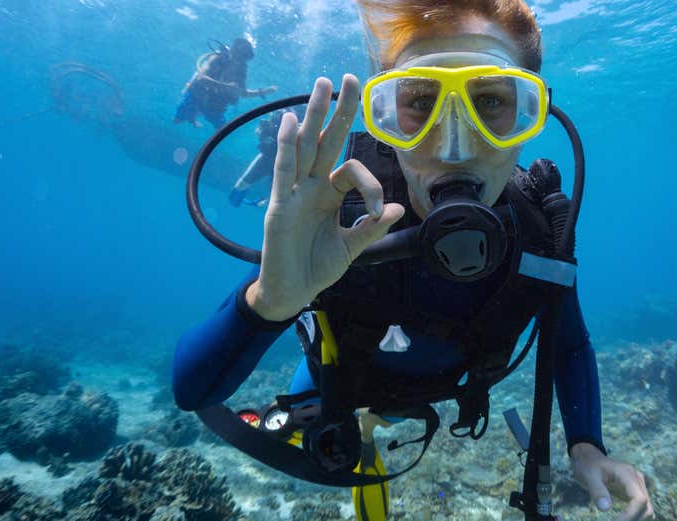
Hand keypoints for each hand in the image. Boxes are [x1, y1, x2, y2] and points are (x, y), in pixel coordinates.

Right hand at [246, 75, 404, 320]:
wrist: (292, 292)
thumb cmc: (317, 268)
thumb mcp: (352, 247)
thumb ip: (372, 228)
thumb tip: (398, 210)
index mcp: (329, 195)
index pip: (351, 171)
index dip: (371, 184)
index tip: (380, 210)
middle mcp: (311, 187)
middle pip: (326, 141)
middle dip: (337, 110)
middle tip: (348, 77)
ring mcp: (293, 193)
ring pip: (305, 147)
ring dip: (313, 116)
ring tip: (321, 85)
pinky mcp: (278, 206)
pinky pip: (283, 171)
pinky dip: (286, 147)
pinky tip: (290, 122)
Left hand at [571, 443, 654, 520]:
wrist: (589, 458)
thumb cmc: (588, 466)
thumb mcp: (588, 476)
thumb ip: (597, 491)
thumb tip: (605, 508)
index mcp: (627, 474)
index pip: (639, 499)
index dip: (630, 515)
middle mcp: (637, 479)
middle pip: (646, 507)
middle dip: (632, 519)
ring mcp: (638, 486)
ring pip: (647, 510)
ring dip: (635, 519)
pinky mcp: (635, 493)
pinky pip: (641, 509)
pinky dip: (635, 518)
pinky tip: (622, 520)